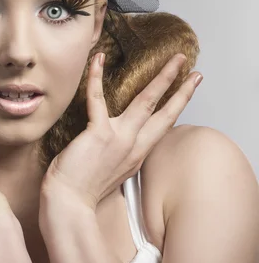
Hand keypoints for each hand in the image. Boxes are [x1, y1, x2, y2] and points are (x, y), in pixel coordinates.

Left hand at [40, 52, 201, 212]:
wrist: (69, 203)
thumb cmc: (81, 186)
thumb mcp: (110, 170)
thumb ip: (117, 153)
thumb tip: (114, 140)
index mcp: (137, 155)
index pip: (162, 126)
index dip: (176, 108)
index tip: (188, 92)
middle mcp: (134, 146)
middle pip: (165, 113)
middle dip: (181, 90)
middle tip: (194, 71)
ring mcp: (120, 139)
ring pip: (146, 102)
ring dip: (162, 78)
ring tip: (174, 60)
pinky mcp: (99, 134)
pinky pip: (97, 99)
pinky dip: (95, 77)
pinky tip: (98, 59)